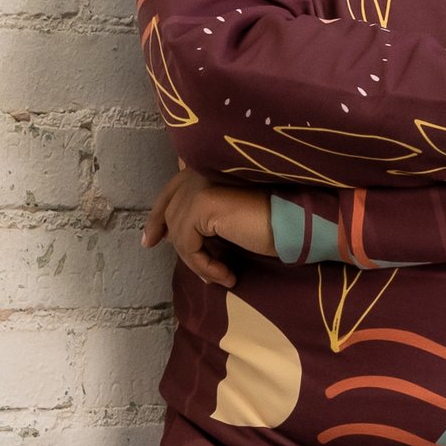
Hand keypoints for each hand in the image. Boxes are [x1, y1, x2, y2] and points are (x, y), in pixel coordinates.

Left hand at [142, 167, 272, 286]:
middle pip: (170, 214)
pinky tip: (227, 275)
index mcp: (203, 169)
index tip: (150, 242)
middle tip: (204, 274)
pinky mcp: (203, 203)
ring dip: (198, 263)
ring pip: (179, 234)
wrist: (295, 222)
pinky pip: (188, 245)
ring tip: (222, 276)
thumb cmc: (271, 222)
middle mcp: (197, 171)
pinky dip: (204, 266)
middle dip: (179, 247)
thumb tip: (168, 236)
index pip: (169, 192)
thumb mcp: (228, 219)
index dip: (156, 218)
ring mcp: (198, 185)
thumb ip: (202, 217)